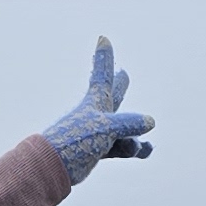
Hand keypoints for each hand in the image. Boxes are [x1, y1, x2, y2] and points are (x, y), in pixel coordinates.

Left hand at [38, 37, 154, 184]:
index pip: (102, 74)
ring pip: (123, 127)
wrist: (55, 166)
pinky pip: (121, 147)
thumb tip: (150, 121)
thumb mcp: (107, 128)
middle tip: (122, 74)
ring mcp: (97, 132)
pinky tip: (146, 149)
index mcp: (95, 102)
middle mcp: (97, 114)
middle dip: (117, 84)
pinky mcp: (98, 150)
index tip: (102, 39)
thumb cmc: (77, 141)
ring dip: (134, 133)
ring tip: (145, 144)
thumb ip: (129, 123)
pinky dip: (134, 149)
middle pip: (112, 95)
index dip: (104, 57)